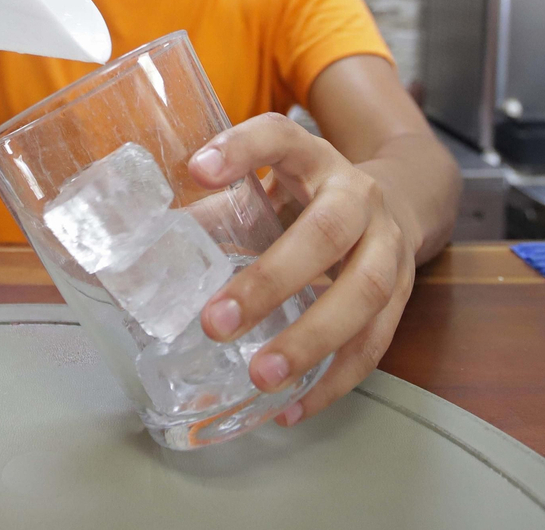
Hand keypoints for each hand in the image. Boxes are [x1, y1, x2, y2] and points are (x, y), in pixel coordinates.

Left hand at [188, 112, 418, 426]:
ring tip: (262, 376)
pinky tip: (294, 407)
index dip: (241, 149)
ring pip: (364, 293)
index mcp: (314, 158)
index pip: (279, 136)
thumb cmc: (311, 196)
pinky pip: (376, 342)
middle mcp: (358, 195)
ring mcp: (388, 243)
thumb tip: (139, 250)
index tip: (197, 169)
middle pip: (325, 233)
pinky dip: (336, 380)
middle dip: (271, 281)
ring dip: (311, 340)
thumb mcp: (270, 184)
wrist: (399, 200)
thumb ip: (217, 211)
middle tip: (216, 323)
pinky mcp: (405, 291)